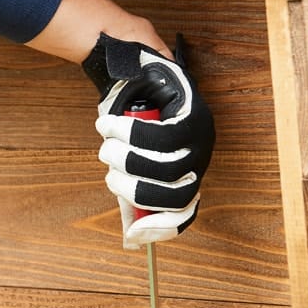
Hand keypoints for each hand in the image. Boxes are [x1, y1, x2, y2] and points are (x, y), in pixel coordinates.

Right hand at [87, 33, 214, 247]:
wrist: (130, 69)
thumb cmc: (128, 117)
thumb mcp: (128, 163)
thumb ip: (132, 198)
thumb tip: (132, 239)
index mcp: (187, 175)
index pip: (185, 213)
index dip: (162, 229)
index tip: (134, 234)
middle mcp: (200, 158)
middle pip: (173, 194)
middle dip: (131, 187)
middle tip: (108, 169)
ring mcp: (200, 134)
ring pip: (163, 166)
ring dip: (124, 158)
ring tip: (106, 144)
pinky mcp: (192, 108)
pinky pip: (158, 135)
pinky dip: (126, 133)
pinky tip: (108, 125)